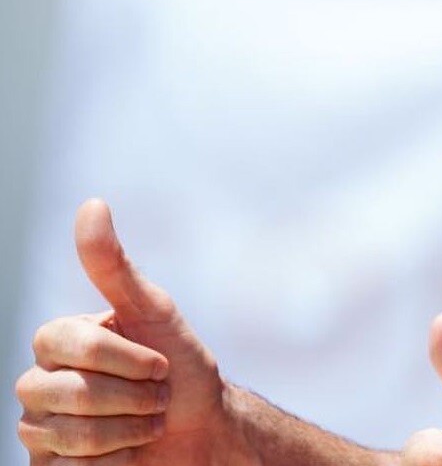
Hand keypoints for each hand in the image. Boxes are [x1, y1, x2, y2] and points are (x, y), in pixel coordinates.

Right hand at [15, 199, 239, 464]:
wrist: (200, 426)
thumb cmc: (179, 363)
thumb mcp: (154, 309)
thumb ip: (114, 266)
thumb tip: (91, 204)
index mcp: (58, 339)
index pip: (65, 343)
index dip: (121, 357)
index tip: (162, 364)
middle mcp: (39, 381)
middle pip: (64, 394)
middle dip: (129, 397)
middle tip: (157, 395)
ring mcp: (38, 428)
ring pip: (67, 435)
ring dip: (128, 431)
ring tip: (148, 421)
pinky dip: (115, 462)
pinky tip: (130, 452)